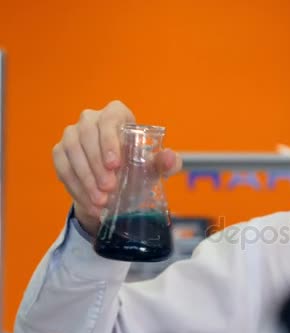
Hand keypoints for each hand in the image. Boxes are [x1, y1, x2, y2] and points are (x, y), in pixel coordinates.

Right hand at [52, 100, 181, 235]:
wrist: (117, 184)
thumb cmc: (138, 167)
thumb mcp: (154, 167)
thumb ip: (166, 163)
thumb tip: (170, 158)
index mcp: (117, 114)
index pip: (110, 119)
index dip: (110, 140)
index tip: (115, 164)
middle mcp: (91, 118)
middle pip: (88, 135)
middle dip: (97, 164)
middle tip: (109, 188)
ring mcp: (72, 134)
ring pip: (72, 151)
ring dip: (85, 178)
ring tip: (100, 200)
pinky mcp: (60, 151)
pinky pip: (62, 167)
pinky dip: (76, 187)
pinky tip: (89, 202)